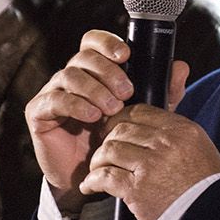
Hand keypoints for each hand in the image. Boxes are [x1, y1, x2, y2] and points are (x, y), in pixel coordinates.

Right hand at [25, 30, 188, 217]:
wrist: (90, 177)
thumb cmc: (114, 141)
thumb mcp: (144, 115)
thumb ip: (163, 92)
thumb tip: (181, 67)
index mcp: (92, 71)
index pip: (93, 41)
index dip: (106, 42)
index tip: (126, 54)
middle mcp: (70, 77)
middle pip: (83, 56)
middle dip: (107, 71)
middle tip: (126, 91)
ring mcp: (53, 92)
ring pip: (69, 75)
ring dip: (94, 89)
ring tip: (112, 109)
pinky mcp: (39, 112)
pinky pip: (55, 99)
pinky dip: (76, 105)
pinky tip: (92, 117)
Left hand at [82, 104, 219, 219]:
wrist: (211, 219)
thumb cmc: (206, 189)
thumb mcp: (200, 150)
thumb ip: (175, 137)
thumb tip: (149, 131)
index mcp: (182, 130)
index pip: (140, 112)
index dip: (120, 119)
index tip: (112, 128)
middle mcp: (166, 143)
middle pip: (122, 129)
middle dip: (106, 139)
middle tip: (102, 151)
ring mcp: (151, 165)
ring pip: (110, 150)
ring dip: (98, 160)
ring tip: (96, 169)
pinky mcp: (138, 190)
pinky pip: (105, 176)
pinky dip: (93, 180)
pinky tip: (90, 186)